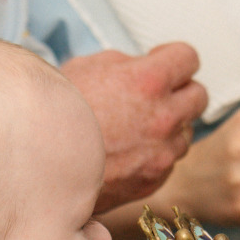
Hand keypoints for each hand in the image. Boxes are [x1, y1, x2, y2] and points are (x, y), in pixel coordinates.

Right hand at [63, 45, 207, 211]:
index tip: (167, 65)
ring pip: (185, 133)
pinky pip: (168, 161)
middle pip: (198, 97)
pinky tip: (128, 152)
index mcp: (148, 82)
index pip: (188, 59)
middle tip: (159, 96)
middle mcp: (163, 119)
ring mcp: (161, 154)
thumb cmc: (57, 115)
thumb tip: (143, 68)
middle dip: (180, 93)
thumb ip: (127, 66)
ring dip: (169, 128)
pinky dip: (155, 155)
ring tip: (136, 129)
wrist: (41, 166)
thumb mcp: (89, 68)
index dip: (175, 60)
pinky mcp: (153, 180)